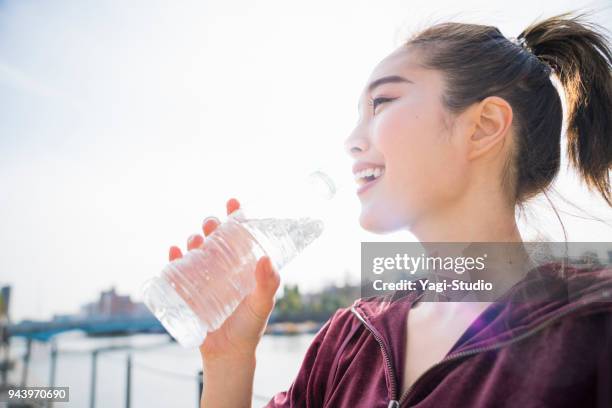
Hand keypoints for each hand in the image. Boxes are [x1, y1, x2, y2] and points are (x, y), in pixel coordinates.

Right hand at [168, 198, 280, 360]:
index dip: (235, 216)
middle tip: (210, 224)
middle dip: (210, 226)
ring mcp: (203, 278)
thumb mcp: (262, 304)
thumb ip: (268, 284)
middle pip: (214, 238)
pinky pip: (176, 271)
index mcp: (242, 265)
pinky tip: (174, 252)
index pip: (239, 235)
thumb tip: (265, 258)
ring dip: (192, 240)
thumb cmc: (249, 327)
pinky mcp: (187, 292)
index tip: (233, 202)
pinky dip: (173, 259)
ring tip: (194, 241)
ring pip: (195, 251)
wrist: (228, 354)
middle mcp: (222, 267)